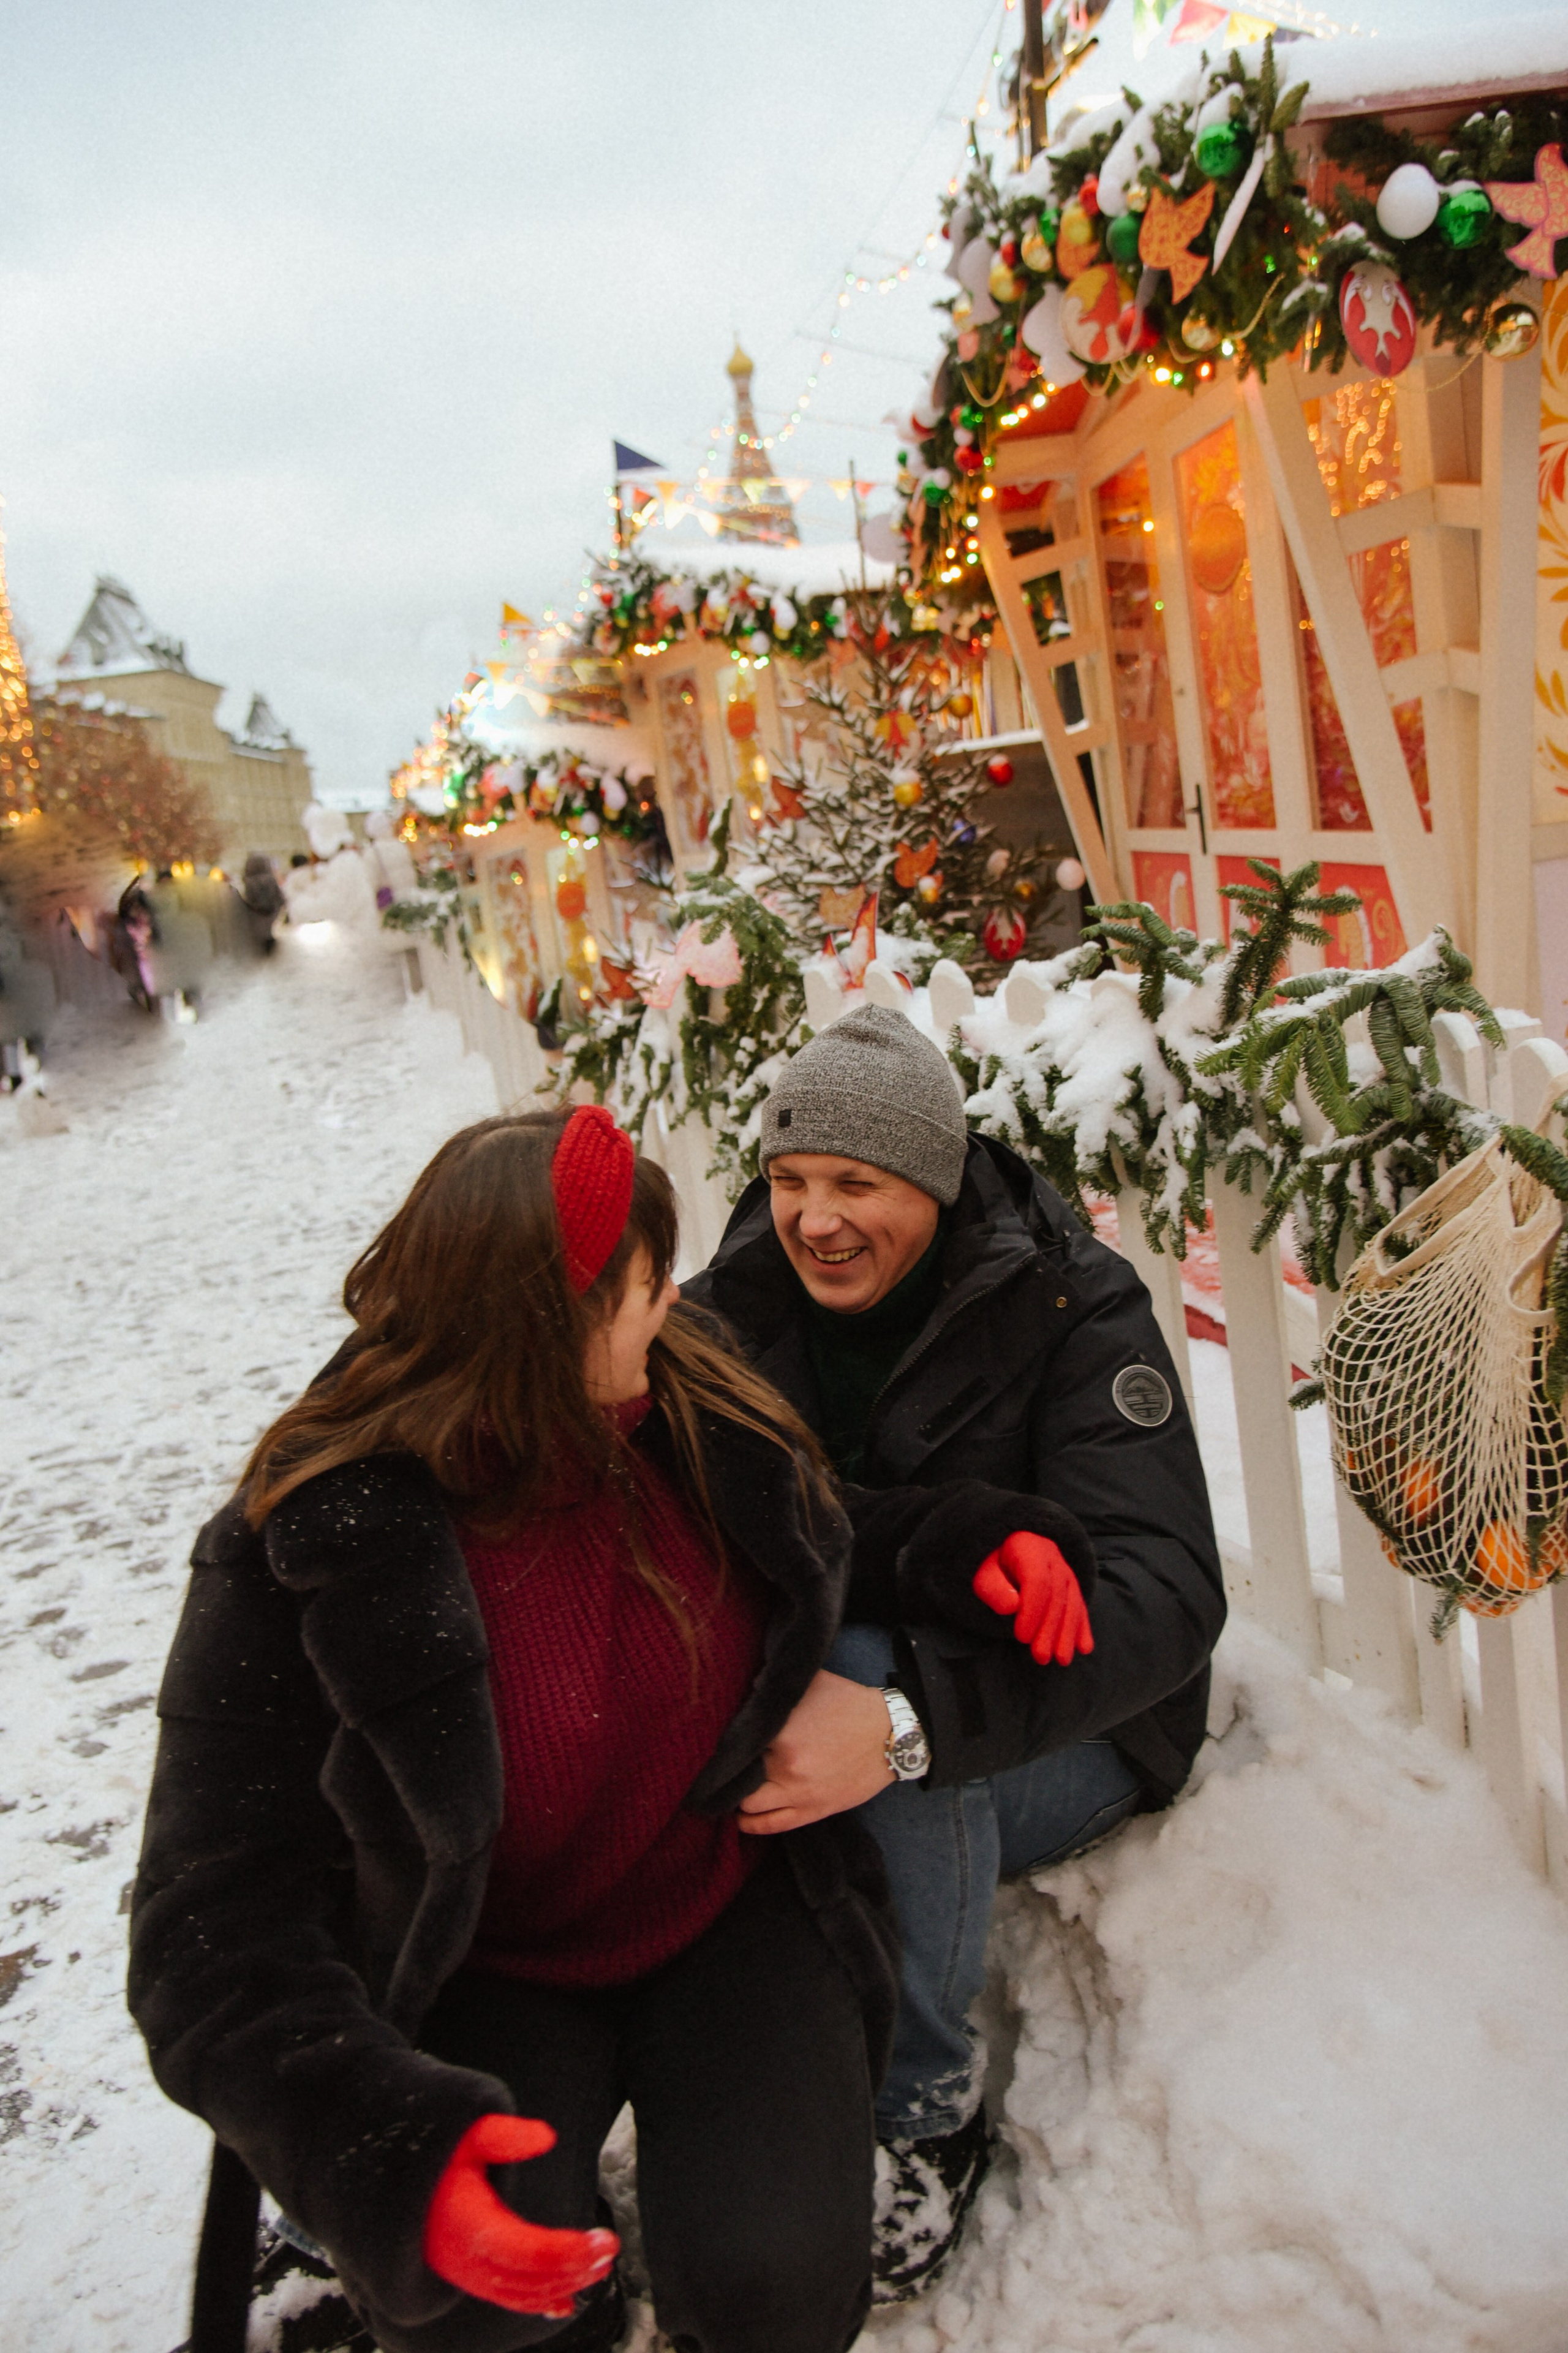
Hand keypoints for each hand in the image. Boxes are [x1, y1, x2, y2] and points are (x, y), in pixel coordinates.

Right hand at [423, 2115, 618, 2317]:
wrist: (391, 2190)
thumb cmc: (435, 2157)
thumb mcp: (464, 2134)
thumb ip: (503, 2135)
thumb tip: (545, 2137)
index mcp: (467, 2224)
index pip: (527, 2250)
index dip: (569, 2250)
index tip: (603, 2239)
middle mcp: (465, 2260)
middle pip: (530, 2278)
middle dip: (576, 2268)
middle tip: (611, 2249)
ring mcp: (465, 2275)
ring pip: (521, 2295)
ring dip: (564, 2286)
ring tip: (599, 2268)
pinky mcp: (468, 2279)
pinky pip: (506, 2300)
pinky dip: (537, 2304)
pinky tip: (564, 2304)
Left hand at [738, 1669, 894, 1835]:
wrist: (890, 1736)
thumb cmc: (850, 1705)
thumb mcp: (812, 1683)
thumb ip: (776, 1685)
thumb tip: (747, 1689)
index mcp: (782, 1733)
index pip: (737, 1741)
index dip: (727, 1740)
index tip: (723, 1738)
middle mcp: (786, 1767)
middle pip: (738, 1777)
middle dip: (729, 1771)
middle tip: (724, 1766)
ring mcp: (800, 1794)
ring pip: (750, 1806)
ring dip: (735, 1800)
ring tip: (728, 1793)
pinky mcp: (814, 1811)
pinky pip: (773, 1825)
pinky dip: (753, 1825)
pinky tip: (742, 1818)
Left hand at [973, 1531, 1092, 1666]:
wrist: (1005, 1550)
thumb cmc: (991, 1567)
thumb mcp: (983, 1574)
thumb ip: (994, 1589)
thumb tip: (1012, 1607)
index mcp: (1028, 1548)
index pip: (1037, 1580)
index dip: (1032, 1611)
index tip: (1021, 1637)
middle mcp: (1052, 1556)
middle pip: (1057, 1595)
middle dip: (1050, 1629)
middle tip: (1041, 1657)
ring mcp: (1065, 1570)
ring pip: (1072, 1602)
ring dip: (1068, 1633)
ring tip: (1061, 1659)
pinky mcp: (1071, 1585)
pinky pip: (1080, 1605)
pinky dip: (1082, 1628)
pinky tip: (1084, 1648)